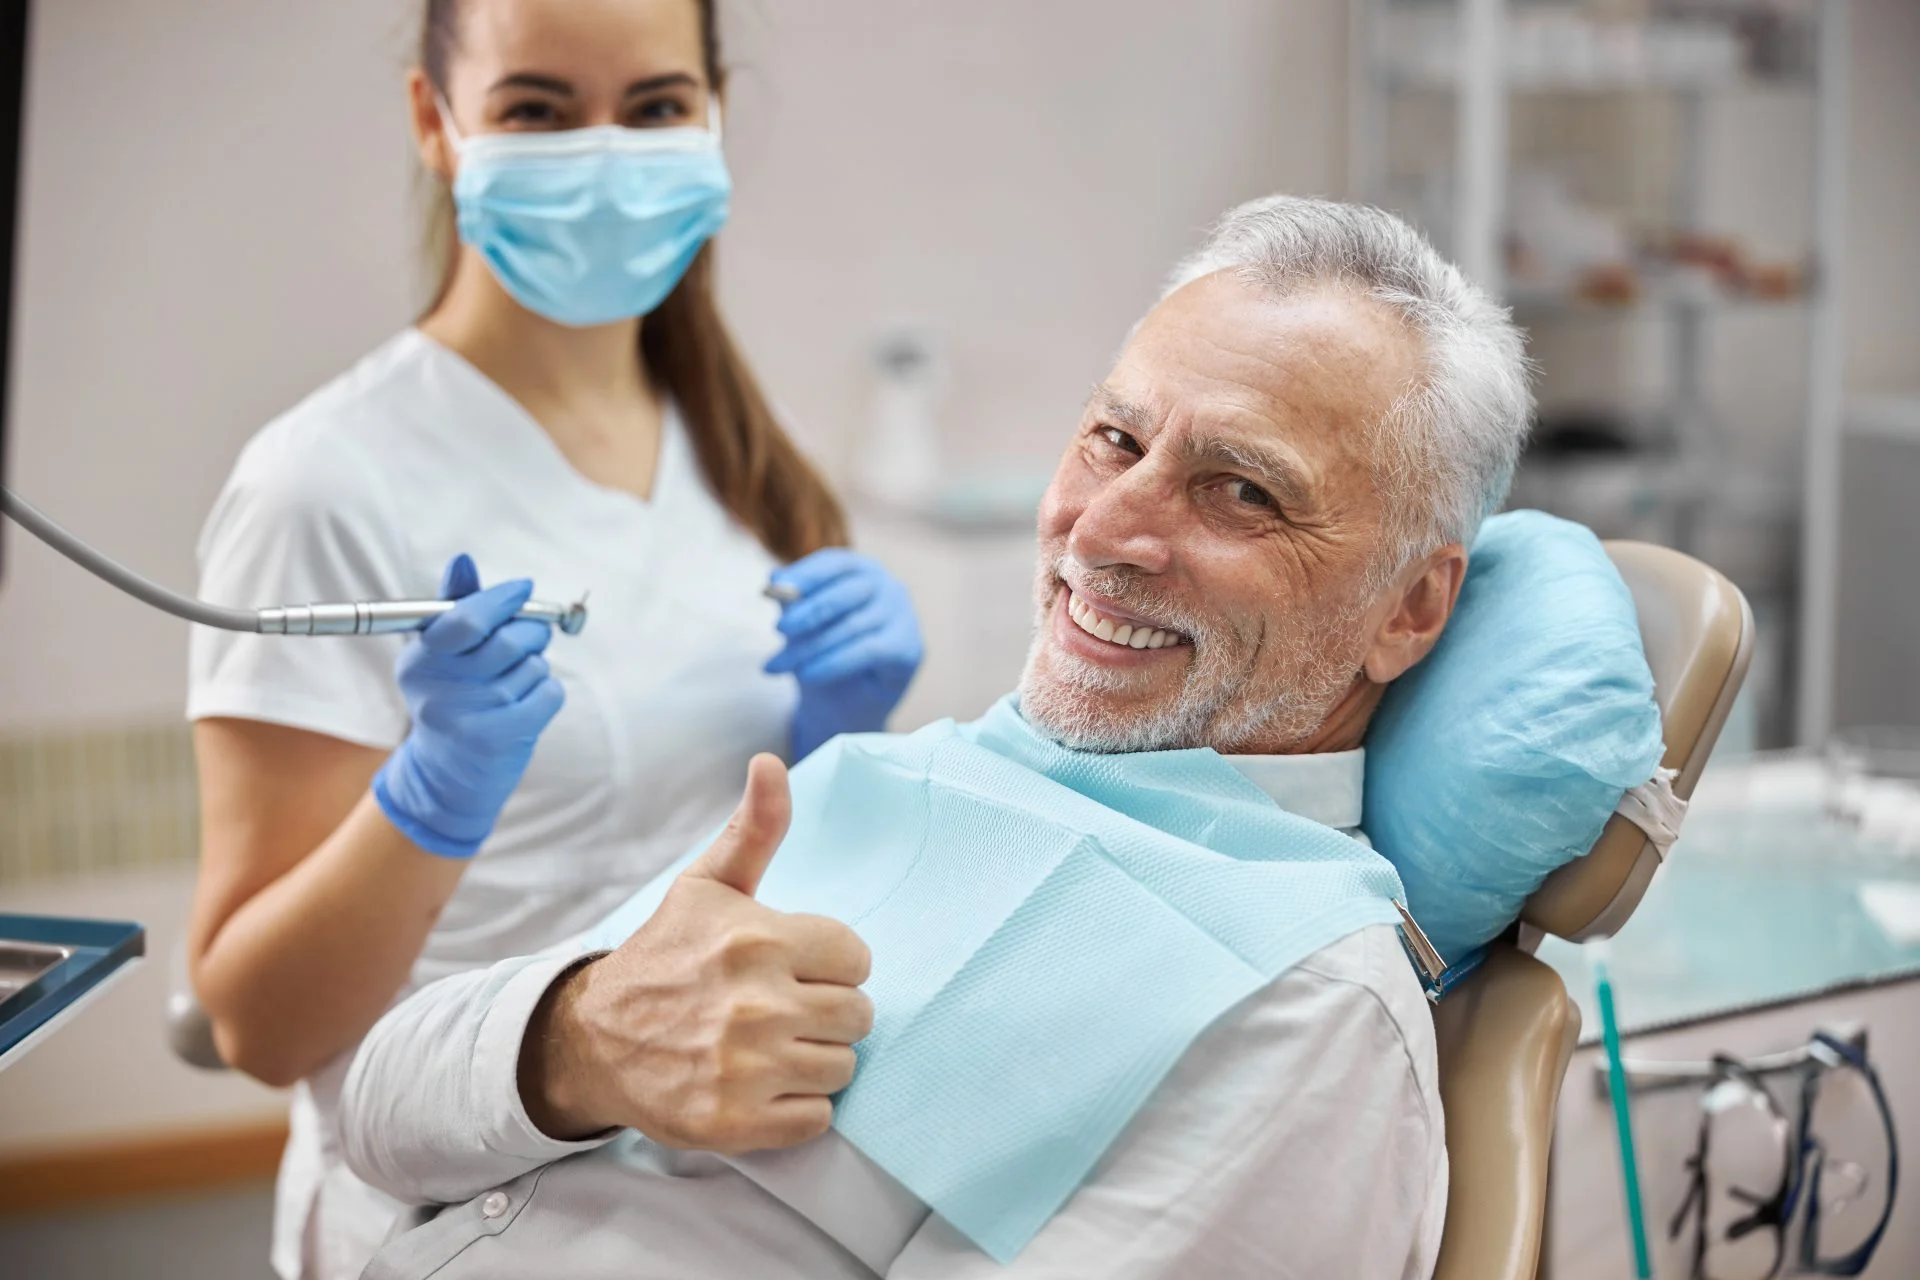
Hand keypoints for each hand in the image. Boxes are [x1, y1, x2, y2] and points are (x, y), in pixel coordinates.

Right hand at [372, 555, 565, 858]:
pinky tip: (527, 704)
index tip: (524, 588)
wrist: (448, 776)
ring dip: (535, 668)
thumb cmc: (453, 698)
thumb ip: (456, 607)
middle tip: (531, 637)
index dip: (501, 599)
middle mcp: (438, 689)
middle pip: (508, 640)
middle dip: (531, 632)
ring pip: (533, 667)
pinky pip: (548, 693)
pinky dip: (547, 693)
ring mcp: (468, 717)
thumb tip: (462, 560)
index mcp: (419, 660)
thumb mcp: (442, 655)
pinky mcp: (499, 739)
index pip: (465, 619)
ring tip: (515, 684)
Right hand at [521, 754, 874, 1151]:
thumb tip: (771, 762)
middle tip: (786, 1010)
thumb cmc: (664, 956)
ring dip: (815, 1059)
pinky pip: (817, 1118)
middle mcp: (757, 1004)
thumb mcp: (707, 886)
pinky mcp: (736, 1123)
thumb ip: (754, 828)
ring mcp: (746, 1068)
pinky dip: (798, 1107)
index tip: (796, 969)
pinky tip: (764, 1084)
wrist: (592, 1038)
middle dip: (829, 1013)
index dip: (831, 964)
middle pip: (858, 1016)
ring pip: (842, 1067)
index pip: (857, 958)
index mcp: (758, 939)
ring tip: (773, 1047)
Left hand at [765, 549, 923, 760]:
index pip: (835, 563)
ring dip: (809, 647)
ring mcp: (904, 616)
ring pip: (851, 626)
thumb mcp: (803, 625)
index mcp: (864, 571)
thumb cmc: (824, 654)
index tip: (773, 587)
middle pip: (844, 593)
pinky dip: (832, 663)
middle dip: (807, 612)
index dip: (804, 573)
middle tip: (778, 629)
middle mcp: (890, 587)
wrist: (846, 705)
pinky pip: (867, 651)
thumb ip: (794, 602)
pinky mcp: (908, 648)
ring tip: (777, 665)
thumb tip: (775, 580)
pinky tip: (807, 674)